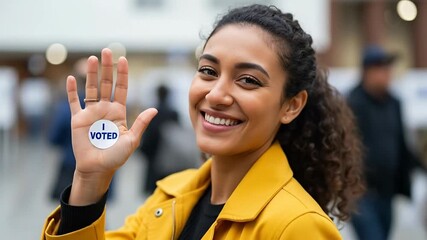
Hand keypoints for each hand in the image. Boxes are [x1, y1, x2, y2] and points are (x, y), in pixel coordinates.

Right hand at [66, 49, 156, 204]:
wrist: (98, 169)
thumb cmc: (116, 157)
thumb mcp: (132, 140)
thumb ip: (140, 123)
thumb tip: (154, 109)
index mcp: (119, 112)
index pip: (121, 88)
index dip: (122, 74)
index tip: (123, 59)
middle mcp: (105, 109)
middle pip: (106, 84)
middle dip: (107, 67)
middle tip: (106, 51)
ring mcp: (91, 113)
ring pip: (91, 89)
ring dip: (90, 73)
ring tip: (92, 58)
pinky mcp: (78, 120)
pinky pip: (74, 102)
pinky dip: (72, 91)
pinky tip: (71, 78)